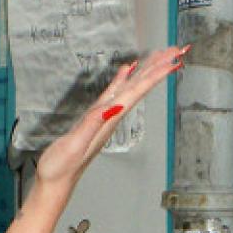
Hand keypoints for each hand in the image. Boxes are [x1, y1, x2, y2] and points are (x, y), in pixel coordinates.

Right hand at [35, 46, 187, 189]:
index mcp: (110, 120)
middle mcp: (112, 116)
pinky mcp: (94, 117)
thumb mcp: (75, 145)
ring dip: (146, 71)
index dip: (155, 75)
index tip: (173, 60)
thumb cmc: (61, 167)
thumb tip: (113, 107)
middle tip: (177, 50)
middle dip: (159, 68)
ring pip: (131, 88)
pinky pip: (114, 92)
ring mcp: (105, 117)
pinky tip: (127, 70)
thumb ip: (93, 124)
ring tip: (159, 55)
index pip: (137, 92)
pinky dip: (122, 79)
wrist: (55, 182)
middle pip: (140, 87)